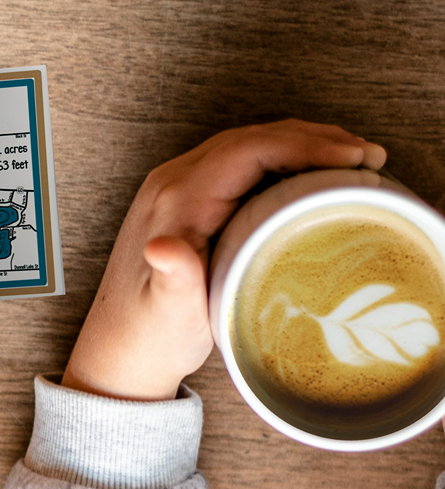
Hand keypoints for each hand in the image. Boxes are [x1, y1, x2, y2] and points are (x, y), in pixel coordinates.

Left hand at [62, 119, 386, 400]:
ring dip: (298, 144)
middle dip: (312, 139)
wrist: (121, 350)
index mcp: (175, 202)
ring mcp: (174, 190)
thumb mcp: (168, 311)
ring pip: (245, 146)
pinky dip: (278, 160)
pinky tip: (308, 175)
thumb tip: (163, 248)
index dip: (305, 145)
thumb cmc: (151, 335)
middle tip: (366, 155)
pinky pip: (236, 164)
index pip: (248, 150)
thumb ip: (171, 278)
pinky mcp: (182, 202)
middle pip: (250, 138)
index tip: (352, 158)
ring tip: (350, 159)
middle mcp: (170, 185)